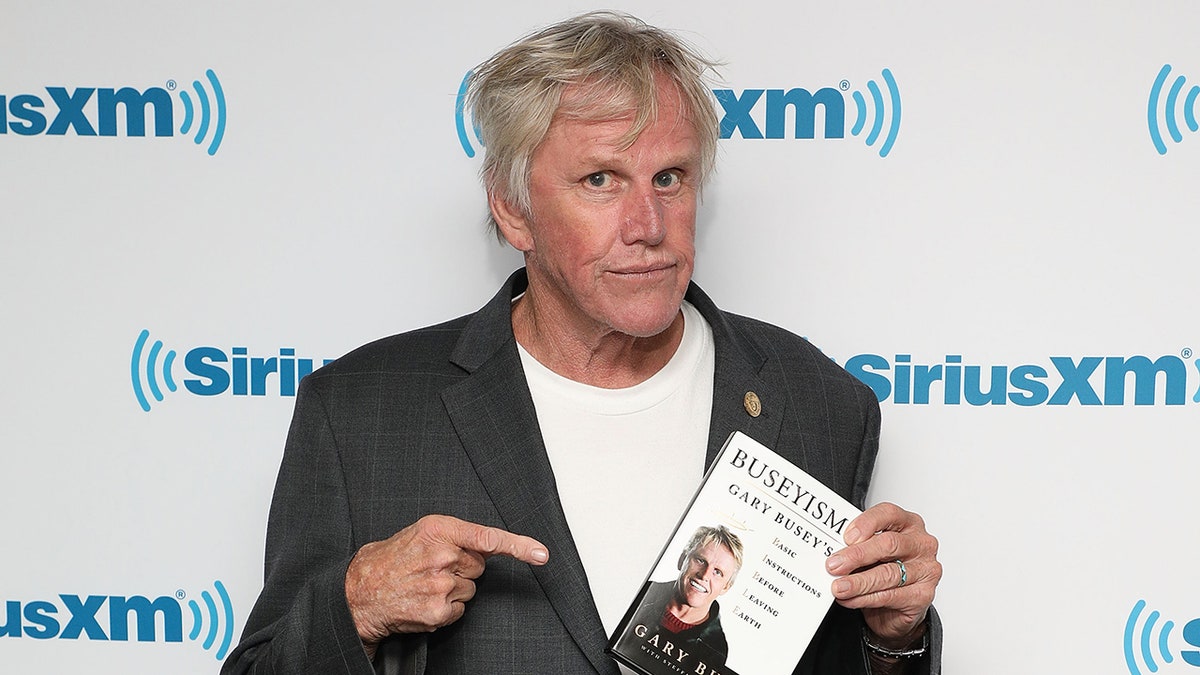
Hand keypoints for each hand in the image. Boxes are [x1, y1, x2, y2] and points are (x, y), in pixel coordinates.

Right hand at [344, 514, 548, 653]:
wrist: (361, 590)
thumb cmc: (393, 558)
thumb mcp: (422, 532)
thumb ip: (456, 536)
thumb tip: (489, 547)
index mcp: (439, 530)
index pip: (486, 537)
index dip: (518, 546)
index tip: (541, 554)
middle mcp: (442, 555)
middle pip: (479, 566)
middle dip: (463, 567)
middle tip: (434, 568)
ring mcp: (441, 585)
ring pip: (471, 589)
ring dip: (454, 588)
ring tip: (425, 584)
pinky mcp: (439, 611)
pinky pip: (461, 609)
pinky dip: (447, 608)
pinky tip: (425, 600)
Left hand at [825, 502, 939, 644]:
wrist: (897, 607)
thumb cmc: (884, 569)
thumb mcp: (871, 551)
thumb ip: (857, 545)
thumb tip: (833, 551)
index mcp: (908, 523)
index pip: (888, 514)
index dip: (866, 523)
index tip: (846, 537)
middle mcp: (921, 543)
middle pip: (888, 544)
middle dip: (857, 555)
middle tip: (834, 565)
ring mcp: (926, 569)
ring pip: (888, 574)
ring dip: (858, 582)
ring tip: (838, 587)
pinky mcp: (923, 595)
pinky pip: (890, 596)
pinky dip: (865, 598)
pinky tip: (850, 599)